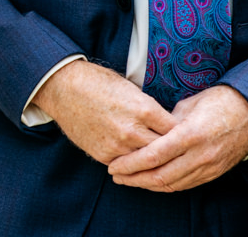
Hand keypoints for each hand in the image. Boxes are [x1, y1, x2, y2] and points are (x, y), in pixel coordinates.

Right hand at [33, 60, 174, 164]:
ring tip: (161, 161)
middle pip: (165, 150)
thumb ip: (149, 108)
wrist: (63, 88)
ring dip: (153, 161)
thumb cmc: (97, 82)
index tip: (184, 135)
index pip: (176, 130)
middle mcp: (133, 130)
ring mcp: (118, 145)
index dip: (182, 133)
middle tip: (177, 153)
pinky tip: (138, 161)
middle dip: (171, 151)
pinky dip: (133, 163)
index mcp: (144, 109)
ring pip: (147, 162)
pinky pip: (126, 164)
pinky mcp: (103, 154)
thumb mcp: (130, 87)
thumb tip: (166, 123)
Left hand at [107, 85, 247, 191]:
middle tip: (115, 175)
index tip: (113, 165)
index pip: (153, 156)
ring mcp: (209, 167)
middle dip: (134, 178)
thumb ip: (166, 120)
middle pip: (160, 175)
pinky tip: (152, 181)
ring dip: (147, 185)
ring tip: (128, 180)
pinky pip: (186, 185)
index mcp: (190, 134)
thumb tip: (147, 129)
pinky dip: (166, 185)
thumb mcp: (189, 103)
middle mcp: (200, 155)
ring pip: (172, 184)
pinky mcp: (215, 173)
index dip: (130, 164)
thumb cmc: (219, 101)